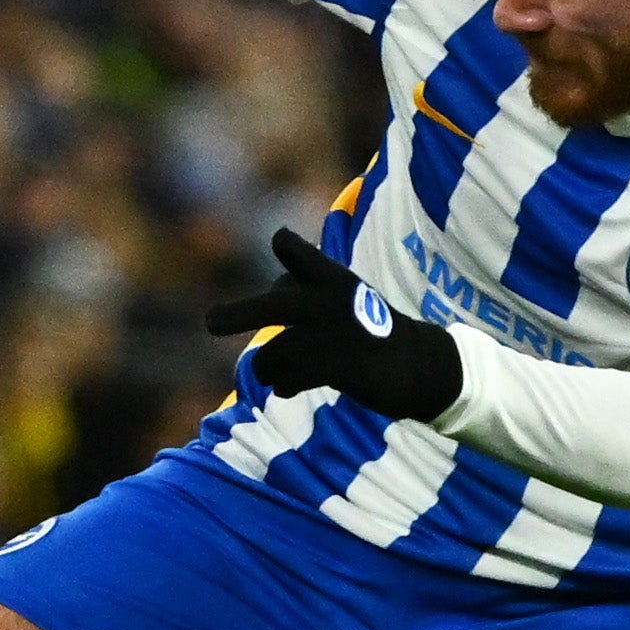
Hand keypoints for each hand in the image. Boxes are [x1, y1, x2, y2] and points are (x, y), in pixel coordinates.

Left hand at [204, 227, 462, 419]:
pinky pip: (289, 377)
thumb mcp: (340, 298)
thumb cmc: (369, 330)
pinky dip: (283, 383)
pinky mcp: (339, 366)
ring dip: (269, 367)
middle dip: (239, 315)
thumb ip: (299, 297)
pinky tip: (285, 387)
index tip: (282, 242)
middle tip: (209, 323)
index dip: (288, 250)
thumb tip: (253, 311)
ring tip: (278, 373)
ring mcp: (333, 335)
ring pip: (275, 353)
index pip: (295, 250)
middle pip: (274, 307)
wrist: (419, 365)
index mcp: (332, 277)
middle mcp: (329, 301)